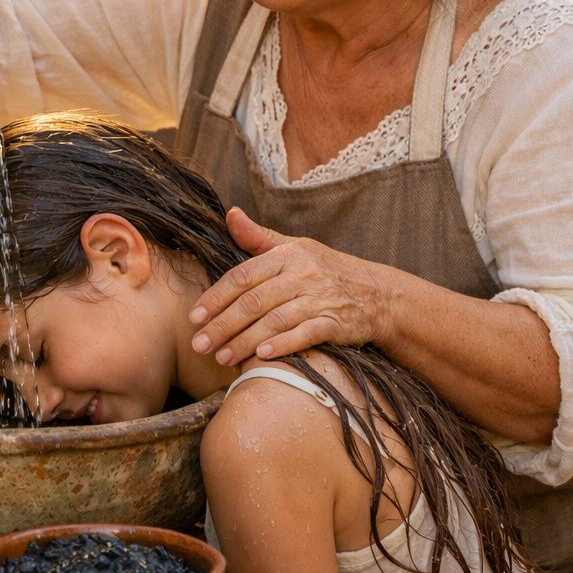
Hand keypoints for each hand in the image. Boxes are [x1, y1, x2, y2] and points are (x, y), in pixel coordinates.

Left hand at [190, 208, 396, 365]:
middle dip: (223, 325)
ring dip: (245, 341)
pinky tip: (262, 356)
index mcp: (288, 255)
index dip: (217, 297)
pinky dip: (283, 345)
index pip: (243, 276)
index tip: (195, 316)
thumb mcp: (295, 248)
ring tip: (223, 357)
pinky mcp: (336, 322)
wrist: (377, 294)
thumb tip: (229, 214)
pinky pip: (305, 335)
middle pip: (254, 301)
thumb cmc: (326, 270)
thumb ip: (258, 237)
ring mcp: (320, 298)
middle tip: (200, 345)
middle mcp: (303, 274)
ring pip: (275, 320)